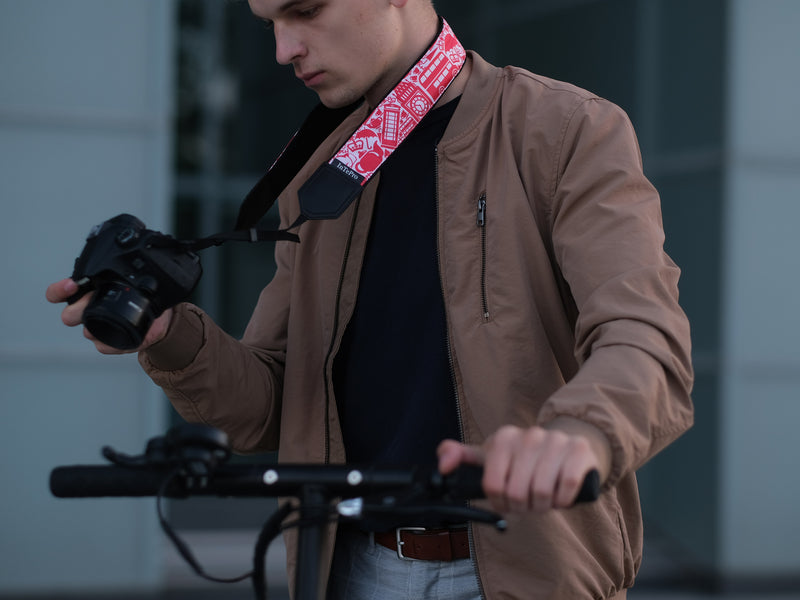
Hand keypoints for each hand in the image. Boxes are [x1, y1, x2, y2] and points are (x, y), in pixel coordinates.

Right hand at [46, 278, 172, 353]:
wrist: (157, 317)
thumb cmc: (140, 295)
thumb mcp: (134, 280)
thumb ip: (128, 274)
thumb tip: (136, 266)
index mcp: (88, 292)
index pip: (58, 292)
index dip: (59, 290)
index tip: (70, 285)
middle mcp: (87, 311)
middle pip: (69, 315)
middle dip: (75, 312)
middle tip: (86, 307)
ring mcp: (96, 328)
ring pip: (87, 332)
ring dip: (96, 328)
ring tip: (112, 320)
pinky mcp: (107, 344)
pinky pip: (103, 347)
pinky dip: (113, 344)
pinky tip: (124, 338)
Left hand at [437, 424, 605, 513]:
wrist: (565, 447)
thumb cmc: (523, 459)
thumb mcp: (491, 457)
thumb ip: (462, 458)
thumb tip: (442, 466)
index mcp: (504, 438)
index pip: (492, 485)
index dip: (499, 502)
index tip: (505, 501)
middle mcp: (529, 435)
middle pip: (516, 492)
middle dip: (521, 507)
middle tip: (526, 503)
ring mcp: (555, 441)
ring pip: (541, 491)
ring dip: (542, 506)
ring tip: (543, 499)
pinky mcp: (579, 451)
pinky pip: (567, 486)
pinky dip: (563, 500)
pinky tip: (560, 495)